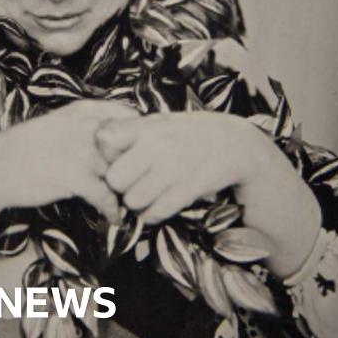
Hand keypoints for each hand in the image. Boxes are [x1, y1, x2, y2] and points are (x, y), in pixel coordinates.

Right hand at [0, 99, 138, 222]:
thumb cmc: (27, 147)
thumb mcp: (59, 123)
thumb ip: (88, 125)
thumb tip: (118, 134)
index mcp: (84, 111)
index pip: (131, 117)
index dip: (142, 135)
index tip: (145, 150)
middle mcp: (89, 128)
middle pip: (132, 144)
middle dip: (140, 164)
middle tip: (144, 180)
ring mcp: (84, 153)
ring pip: (124, 172)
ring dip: (129, 189)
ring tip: (132, 202)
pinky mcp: (77, 178)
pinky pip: (107, 197)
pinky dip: (112, 210)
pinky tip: (114, 218)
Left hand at [95, 112, 319, 274]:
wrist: (239, 146)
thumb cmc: (195, 135)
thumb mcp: (165, 122)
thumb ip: (133, 130)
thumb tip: (98, 139)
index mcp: (150, 125)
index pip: (104, 141)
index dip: (107, 156)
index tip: (120, 160)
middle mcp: (158, 144)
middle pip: (115, 179)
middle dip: (123, 187)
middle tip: (137, 184)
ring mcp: (173, 167)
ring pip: (133, 200)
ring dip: (140, 204)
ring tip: (153, 195)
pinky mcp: (187, 189)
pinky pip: (155, 213)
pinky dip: (155, 215)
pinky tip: (165, 204)